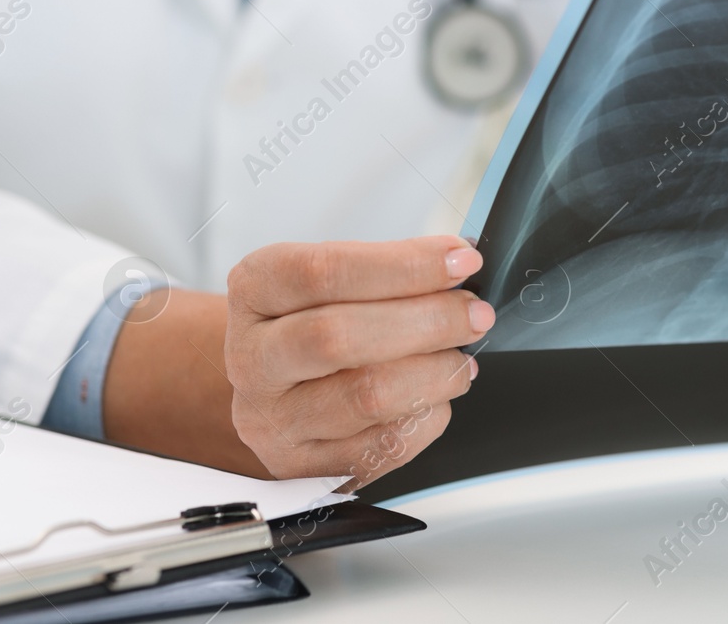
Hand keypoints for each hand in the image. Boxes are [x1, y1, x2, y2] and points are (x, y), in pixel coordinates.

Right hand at [224, 236, 494, 485]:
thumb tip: (460, 266)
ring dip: (435, 374)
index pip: (324, 272)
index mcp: (256, 290)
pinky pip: (383, 446)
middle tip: (474, 314)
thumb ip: (391, 269)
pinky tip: (436, 397)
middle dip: (427, 322)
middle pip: (339, 338)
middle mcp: (253, 357)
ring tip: (461, 359)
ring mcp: (273, 419)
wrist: (276, 385)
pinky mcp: (303, 466)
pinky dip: (427, 417)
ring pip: (366, 397)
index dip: (403, 266)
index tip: (461, 261)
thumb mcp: (336, 277)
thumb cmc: (316, 319)